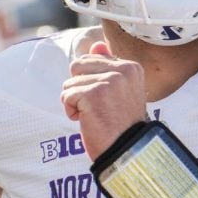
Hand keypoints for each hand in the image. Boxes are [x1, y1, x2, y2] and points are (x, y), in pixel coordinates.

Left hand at [61, 41, 146, 159]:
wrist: (126, 152)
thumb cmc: (121, 125)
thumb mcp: (119, 92)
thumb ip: (107, 66)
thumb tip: (96, 45)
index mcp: (131, 67)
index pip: (92, 59)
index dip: (91, 82)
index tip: (107, 102)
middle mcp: (122, 70)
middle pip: (77, 66)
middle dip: (79, 89)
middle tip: (97, 108)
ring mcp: (109, 81)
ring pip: (69, 83)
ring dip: (75, 102)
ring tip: (94, 116)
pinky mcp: (93, 94)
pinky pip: (67, 96)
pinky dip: (71, 111)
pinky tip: (87, 121)